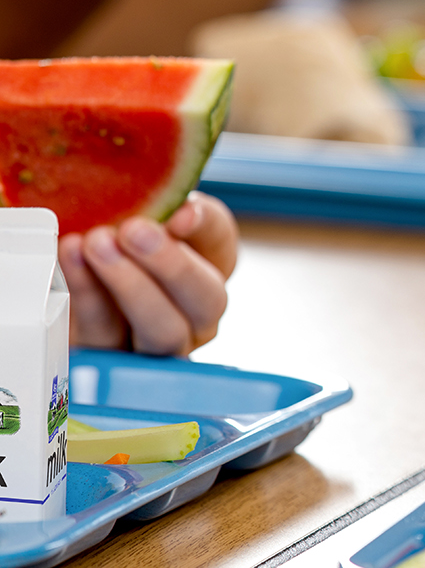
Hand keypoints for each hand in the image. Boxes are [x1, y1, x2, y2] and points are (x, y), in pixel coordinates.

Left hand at [60, 192, 238, 354]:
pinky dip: (86, 297)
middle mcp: (194, 319)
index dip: (205, 228)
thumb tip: (184, 213)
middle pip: (206, 303)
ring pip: (161, 331)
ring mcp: (154, 347)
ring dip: (129, 285)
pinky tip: (70, 260)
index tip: (181, 212)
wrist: (61, 281)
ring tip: (95, 243)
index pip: (220, 244)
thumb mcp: (140, 219)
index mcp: (207, 271)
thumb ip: (168, 206)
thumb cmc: (108, 250)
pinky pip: (106, 339)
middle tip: (134, 231)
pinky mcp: (108, 360)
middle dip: (173, 266)